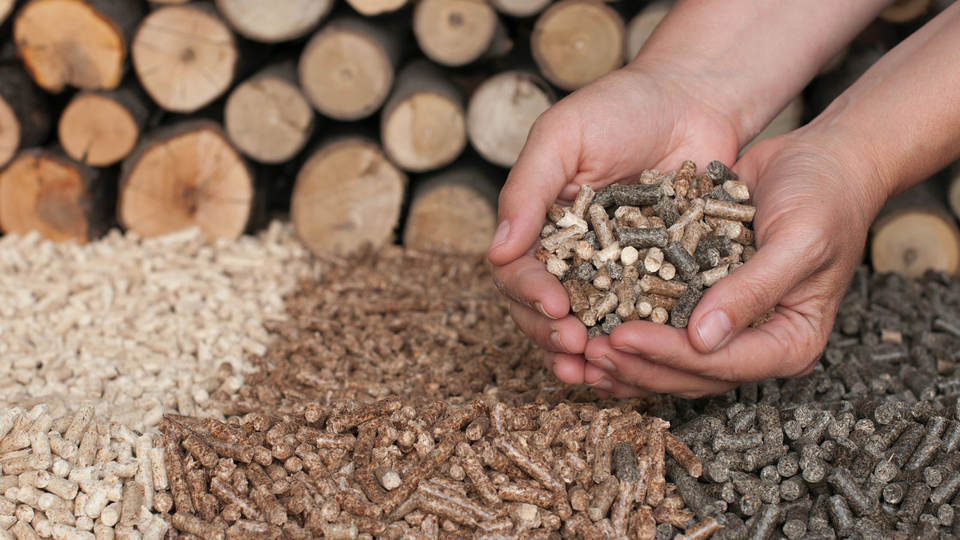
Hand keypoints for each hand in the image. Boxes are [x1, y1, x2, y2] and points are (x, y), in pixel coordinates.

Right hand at [487, 62, 741, 395]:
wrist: (695, 100)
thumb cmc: (621, 107)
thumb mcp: (563, 136)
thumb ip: (528, 190)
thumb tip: (496, 251)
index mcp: (538, 225)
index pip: (516, 271)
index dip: (529, 294)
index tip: (556, 307)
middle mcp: (568, 254)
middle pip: (542, 310)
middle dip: (551, 334)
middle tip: (575, 347)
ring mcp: (612, 270)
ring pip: (585, 325)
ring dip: (583, 355)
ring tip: (594, 375)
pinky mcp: (655, 280)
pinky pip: (635, 320)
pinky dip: (630, 347)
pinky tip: (634, 366)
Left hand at [583, 131, 886, 397]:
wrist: (824, 160)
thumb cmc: (824, 197)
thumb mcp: (798, 241)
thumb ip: (753, 290)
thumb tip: (703, 339)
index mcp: (791, 342)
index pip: (721, 364)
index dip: (667, 356)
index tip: (619, 337)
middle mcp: (758, 342)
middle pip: (691, 373)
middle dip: (637, 365)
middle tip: (586, 351)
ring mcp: (730, 326)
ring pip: (672, 360)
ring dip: (627, 359)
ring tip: (579, 349)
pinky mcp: (704, 302)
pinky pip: (664, 326)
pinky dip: (630, 328)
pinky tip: (592, 324)